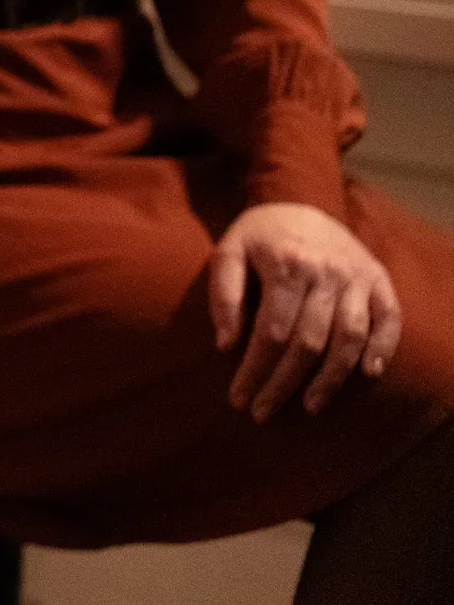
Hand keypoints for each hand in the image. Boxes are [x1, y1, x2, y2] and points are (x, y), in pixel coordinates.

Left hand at [210, 201, 401, 421]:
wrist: (300, 199)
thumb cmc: (259, 235)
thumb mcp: (228, 252)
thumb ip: (223, 295)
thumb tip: (225, 345)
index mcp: (285, 264)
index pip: (270, 332)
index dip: (255, 370)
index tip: (239, 398)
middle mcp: (326, 272)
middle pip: (309, 342)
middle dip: (285, 383)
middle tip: (263, 412)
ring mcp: (356, 277)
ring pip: (349, 338)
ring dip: (331, 378)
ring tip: (309, 406)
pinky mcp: (379, 279)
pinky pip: (389, 319)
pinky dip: (382, 348)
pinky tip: (367, 374)